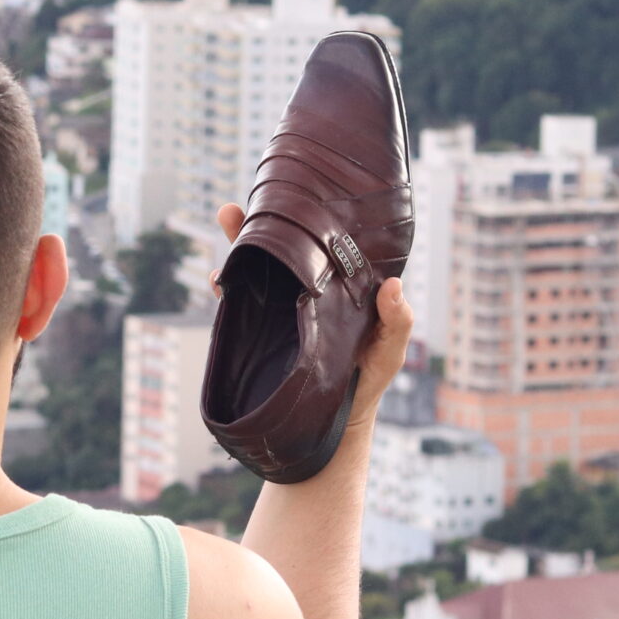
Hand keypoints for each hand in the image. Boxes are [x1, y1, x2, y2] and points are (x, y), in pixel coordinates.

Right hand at [215, 201, 412, 431]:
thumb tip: (393, 285)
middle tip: (239, 206)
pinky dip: (227, 290)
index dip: (304, 220)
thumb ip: (397, 322)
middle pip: (278, 249)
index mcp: (336, 284)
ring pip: (254, 270)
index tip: (294, 198)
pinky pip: (239, 307)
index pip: (317, 245)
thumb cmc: (370, 379)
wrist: (337, 420)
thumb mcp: (390, 351)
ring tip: (228, 225)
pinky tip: (221, 281)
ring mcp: (279, 309)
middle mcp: (304, 289)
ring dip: (237, 247)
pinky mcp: (260, 333)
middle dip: (256, 224)